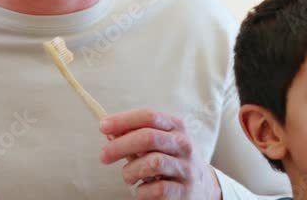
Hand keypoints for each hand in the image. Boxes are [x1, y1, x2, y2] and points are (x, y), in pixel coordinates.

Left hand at [99, 108, 221, 199]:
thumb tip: (109, 131)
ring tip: (127, 177)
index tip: (103, 126)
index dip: (124, 120)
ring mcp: (185, 168)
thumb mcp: (161, 143)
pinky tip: (141, 190)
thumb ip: (139, 136)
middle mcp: (183, 145)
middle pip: (148, 138)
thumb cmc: (172, 161)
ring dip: (131, 171)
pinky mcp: (184, 191)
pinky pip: (157, 189)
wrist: (203, 188)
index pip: (149, 116)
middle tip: (104, 156)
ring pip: (152, 163)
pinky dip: (141, 191)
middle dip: (120, 146)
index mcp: (176, 127)